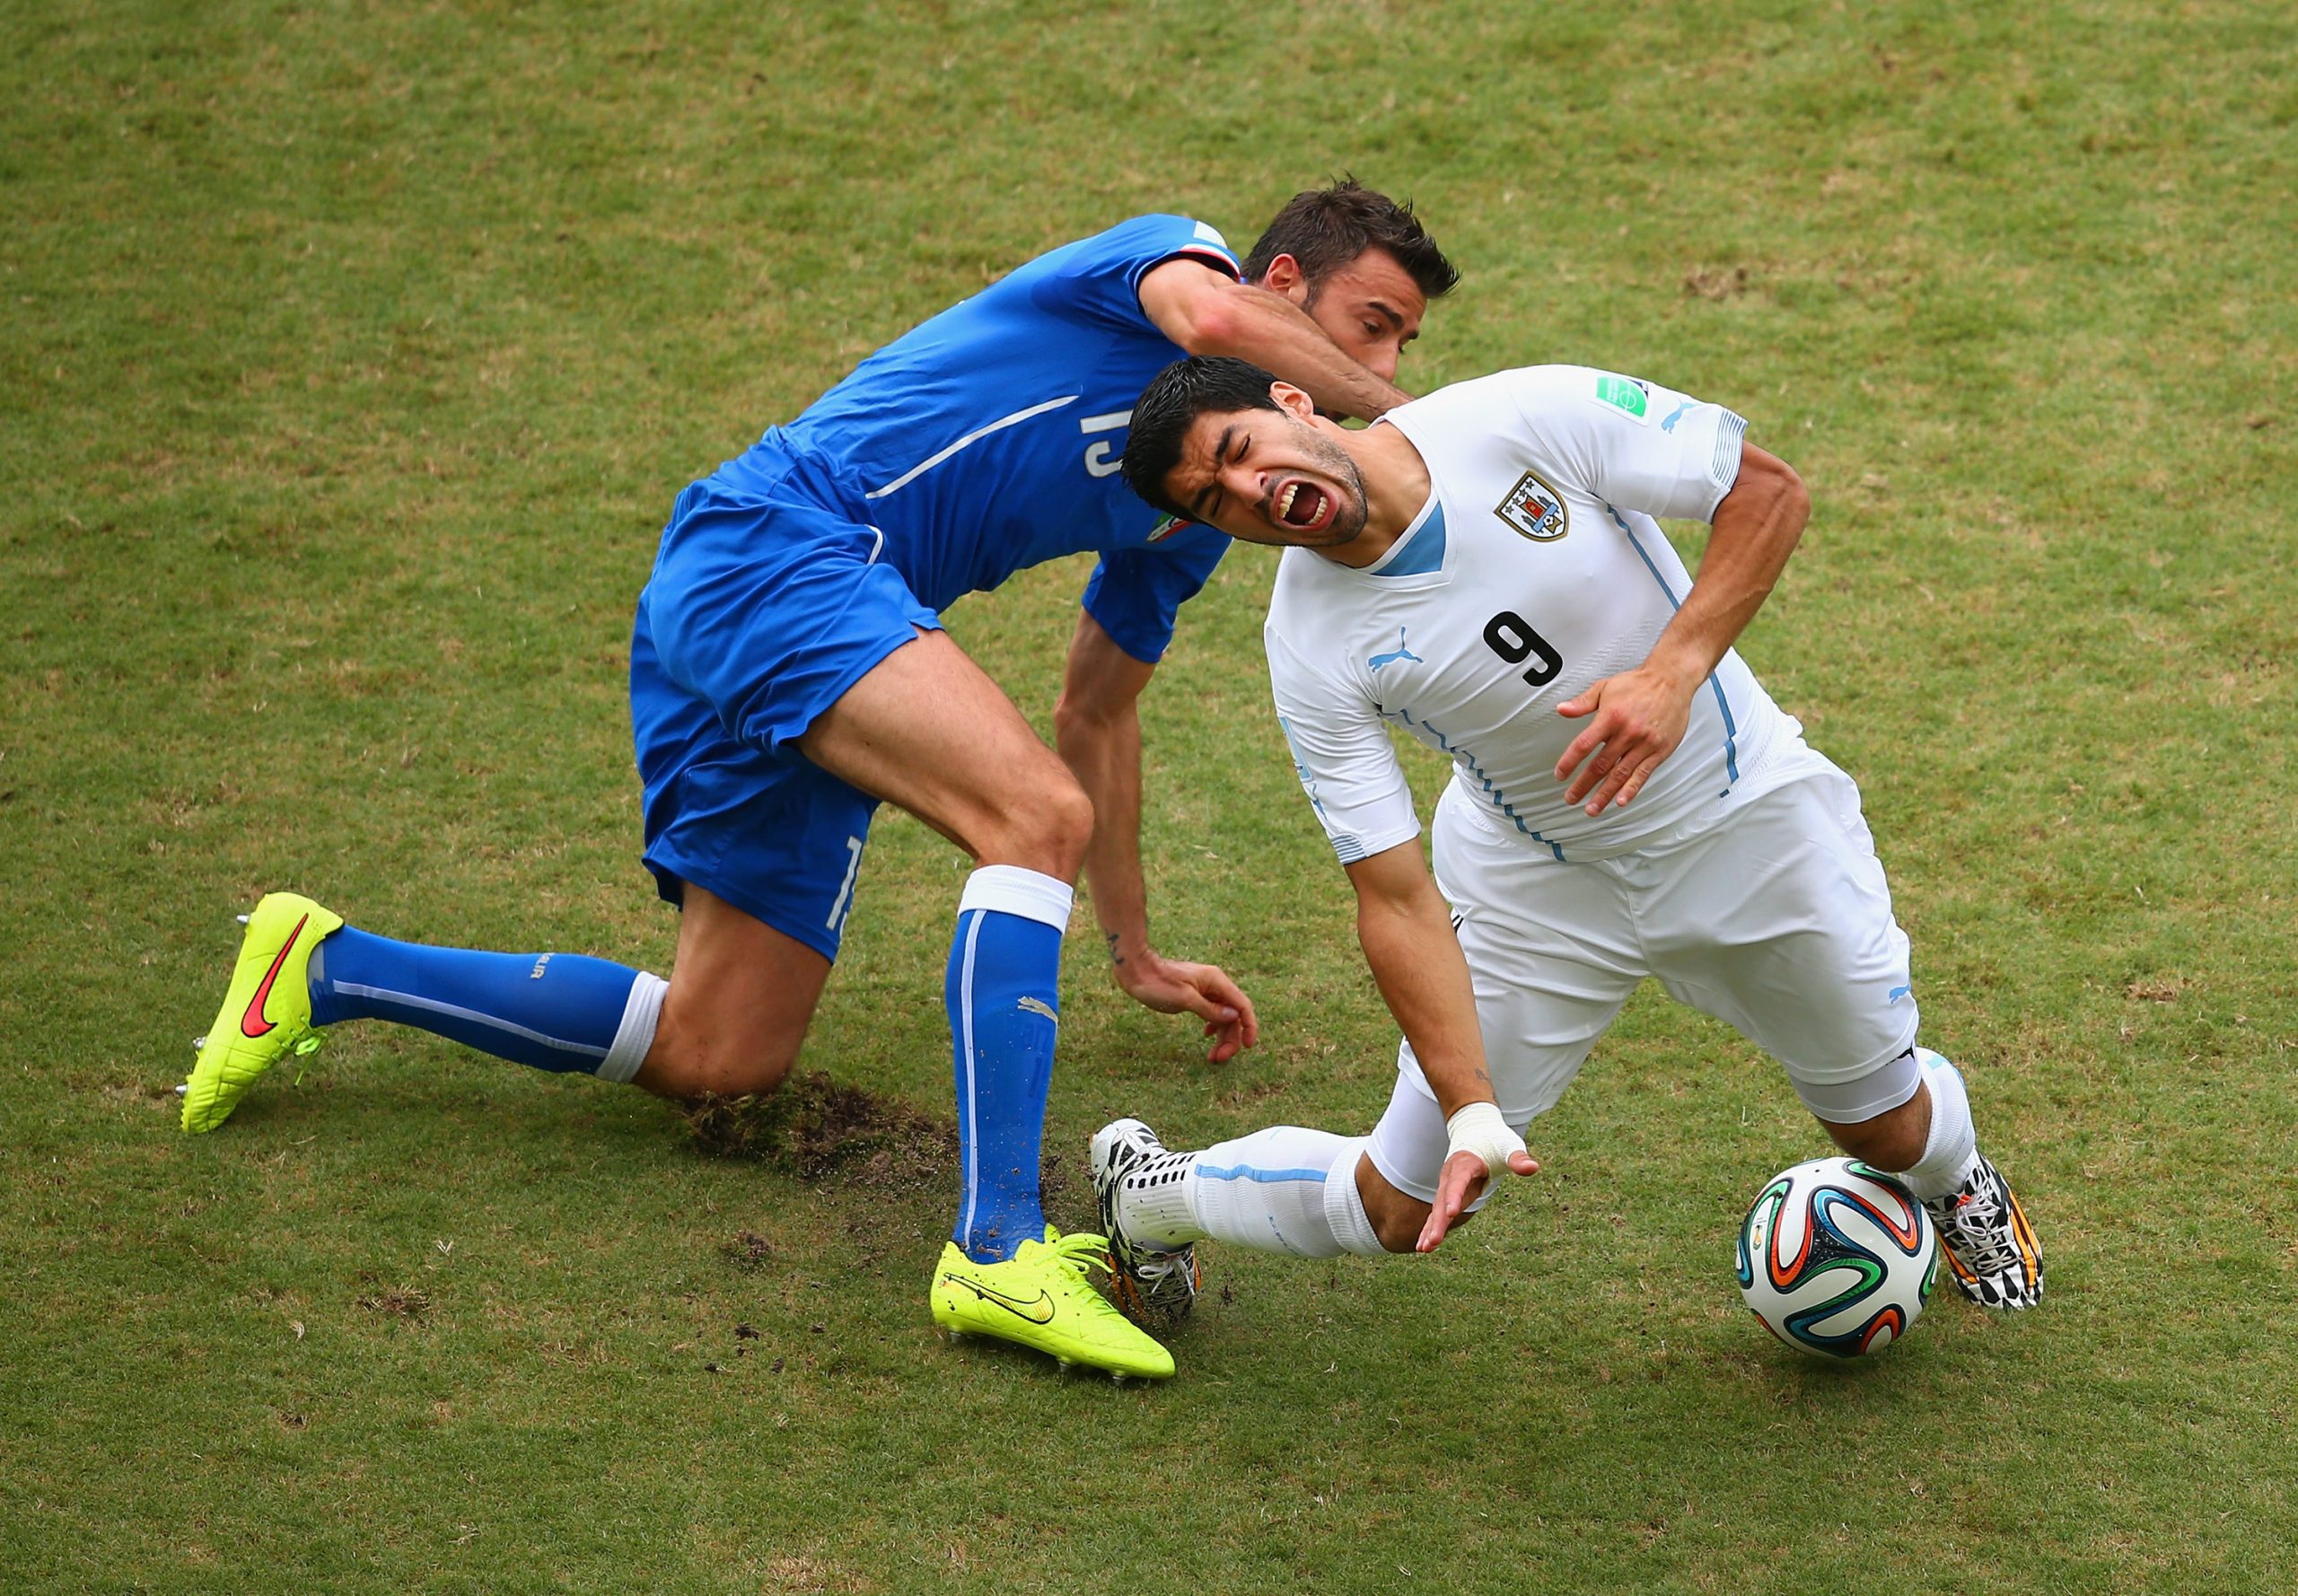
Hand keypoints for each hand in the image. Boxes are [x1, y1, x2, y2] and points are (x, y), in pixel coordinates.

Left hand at [1114, 950, 1260, 1063]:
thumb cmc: (1157, 983)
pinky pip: (1212, 1012)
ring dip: (1221, 1037)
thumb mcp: (1185, 1000)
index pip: (1243, 1005)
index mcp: (1216, 981)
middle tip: (1219, 1059)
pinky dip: (1212, 1026)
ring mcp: (1205, 989)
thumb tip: (1234, 1018)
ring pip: (1222, 1016)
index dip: (1249, 1027)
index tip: (1247, 1046)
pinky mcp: (1195, 994)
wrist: (1136, 970)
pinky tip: (1205, 1035)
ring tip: (1212, 1057)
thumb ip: (1211, 1010)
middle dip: (1230, 1039)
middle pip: (1233, 1015)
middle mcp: (1215, 984)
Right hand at [1415, 1145, 1540, 1252]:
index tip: (1450, 1213)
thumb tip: (1533, 1167)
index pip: (1458, 1181)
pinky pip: (1438, 1215)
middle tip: (1434, 1241)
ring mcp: (1447, 1187)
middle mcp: (1450, 1176)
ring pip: (1437, 1210)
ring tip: (1425, 1249)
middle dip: (1438, 1221)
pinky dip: (1430, 1229)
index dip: (1453, 1196)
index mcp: (1464, 1163)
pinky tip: (1424, 1247)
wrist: (1476, 1135)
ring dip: (1431, 1229)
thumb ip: (1518, 1159)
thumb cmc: (1495, 1143)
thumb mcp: (1509, 1148)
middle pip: (1442, 1200)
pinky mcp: (1448, 1198)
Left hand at [1554, 664, 1696, 813]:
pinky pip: (1643, 774)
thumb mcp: (1605, 687)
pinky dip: (1631, 790)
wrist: (1672, 680)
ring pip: (1620, 775)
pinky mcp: (1659, 750)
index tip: (1560, 774)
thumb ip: (1582, 702)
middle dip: (1583, 785)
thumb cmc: (1638, 684)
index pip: (1584, 745)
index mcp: (1610, 717)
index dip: (1569, 762)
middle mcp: (1627, 732)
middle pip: (1600, 765)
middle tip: (1571, 798)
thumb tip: (1562, 710)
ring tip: (1592, 808)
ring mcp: (1644, 743)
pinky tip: (1621, 801)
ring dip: (1604, 794)